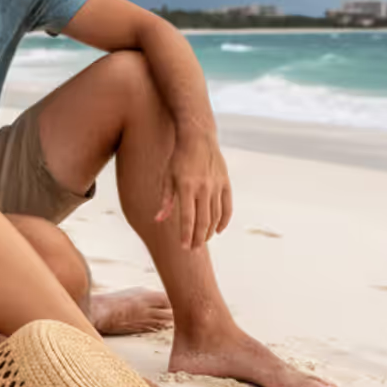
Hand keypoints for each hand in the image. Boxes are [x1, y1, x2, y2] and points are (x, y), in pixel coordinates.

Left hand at [155, 130, 232, 248]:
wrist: (198, 137)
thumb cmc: (178, 158)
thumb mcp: (167, 177)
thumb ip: (165, 200)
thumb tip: (158, 220)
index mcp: (186, 187)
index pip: (187, 217)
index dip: (186, 234)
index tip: (184, 247)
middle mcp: (203, 188)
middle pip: (202, 220)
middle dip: (198, 238)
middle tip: (193, 249)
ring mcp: (216, 185)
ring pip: (215, 216)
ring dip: (209, 231)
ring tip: (202, 240)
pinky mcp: (225, 183)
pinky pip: (227, 206)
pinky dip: (224, 220)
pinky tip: (218, 230)